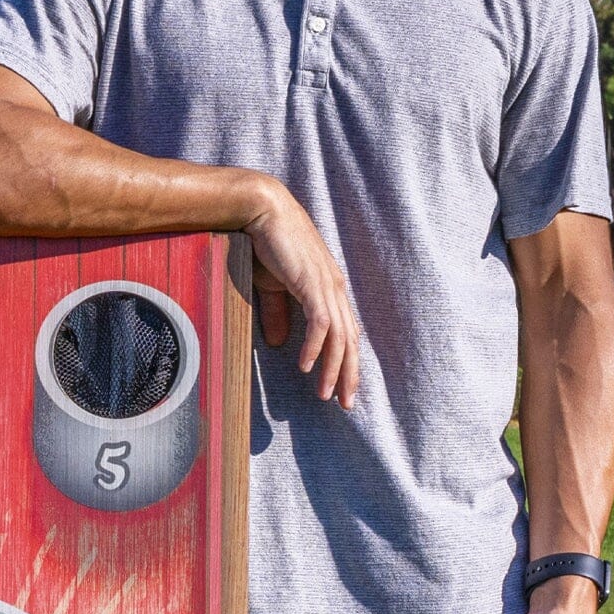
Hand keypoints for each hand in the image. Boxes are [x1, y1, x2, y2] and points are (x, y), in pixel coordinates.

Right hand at [248, 181, 362, 407]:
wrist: (262, 210)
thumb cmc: (267, 243)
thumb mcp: (273, 286)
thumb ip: (279, 314)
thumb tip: (281, 344)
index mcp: (329, 289)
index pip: (345, 333)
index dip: (346, 362)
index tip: (341, 389)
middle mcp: (334, 289)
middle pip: (350, 340)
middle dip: (349, 375)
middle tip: (345, 404)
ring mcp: (326, 286)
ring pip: (339, 337)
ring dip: (334, 369)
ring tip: (326, 395)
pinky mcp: (312, 283)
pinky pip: (320, 324)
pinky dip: (315, 348)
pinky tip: (304, 367)